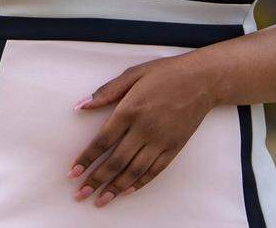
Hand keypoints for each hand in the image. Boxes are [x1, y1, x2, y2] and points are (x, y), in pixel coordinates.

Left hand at [64, 53, 217, 207]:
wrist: (202, 80)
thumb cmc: (165, 73)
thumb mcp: (132, 74)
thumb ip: (106, 91)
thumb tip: (80, 105)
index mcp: (130, 109)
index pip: (102, 141)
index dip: (86, 159)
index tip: (73, 172)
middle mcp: (144, 129)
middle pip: (116, 161)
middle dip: (96, 180)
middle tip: (80, 194)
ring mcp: (161, 140)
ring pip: (134, 171)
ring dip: (115, 188)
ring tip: (100, 200)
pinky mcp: (174, 147)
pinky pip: (155, 171)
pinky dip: (139, 183)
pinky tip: (126, 191)